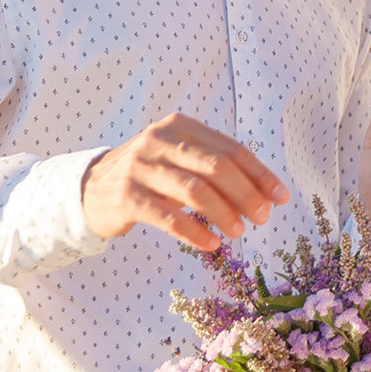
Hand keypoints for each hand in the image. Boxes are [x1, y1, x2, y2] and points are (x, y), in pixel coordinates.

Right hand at [81, 114, 288, 249]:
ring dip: (225, 214)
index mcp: (180, 126)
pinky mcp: (127, 196)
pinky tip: (211, 244)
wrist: (89, 189)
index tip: (281, 197)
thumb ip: (215, 168)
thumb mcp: (179, 159)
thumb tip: (266, 194)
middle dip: (247, 194)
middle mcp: (160, 140)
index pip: (230, 149)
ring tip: (239, 232)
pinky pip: (169, 217)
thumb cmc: (148, 176)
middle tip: (263, 218)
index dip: (260, 174)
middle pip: (217, 167)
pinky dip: (195, 232)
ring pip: (196, 191)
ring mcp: (141, 167)